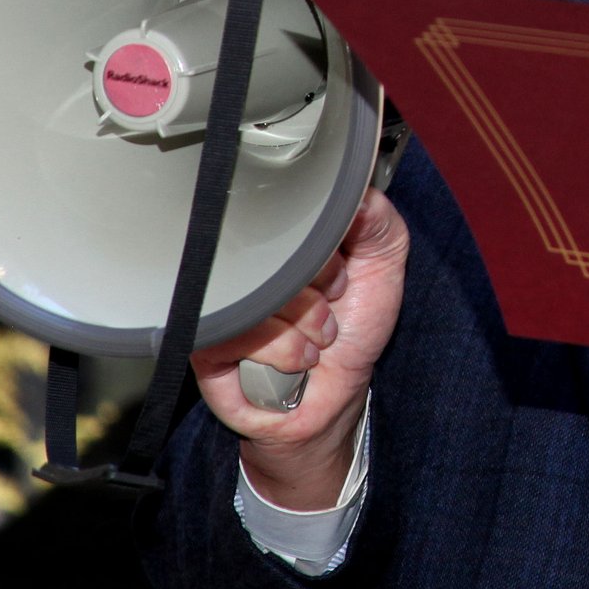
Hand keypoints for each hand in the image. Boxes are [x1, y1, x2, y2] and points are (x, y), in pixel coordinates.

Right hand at [190, 188, 407, 509]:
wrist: (335, 397)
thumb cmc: (352, 328)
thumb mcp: (381, 264)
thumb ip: (377, 220)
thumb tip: (355, 191)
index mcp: (283, 236)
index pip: (293, 212)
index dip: (329, 249)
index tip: (344, 272)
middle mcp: (246, 262)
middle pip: (275, 254)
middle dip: (321, 291)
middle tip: (330, 308)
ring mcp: (223, 300)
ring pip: (262, 297)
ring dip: (305, 327)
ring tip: (314, 341)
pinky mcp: (206, 341)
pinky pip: (240, 334)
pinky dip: (282, 352)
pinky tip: (295, 362)